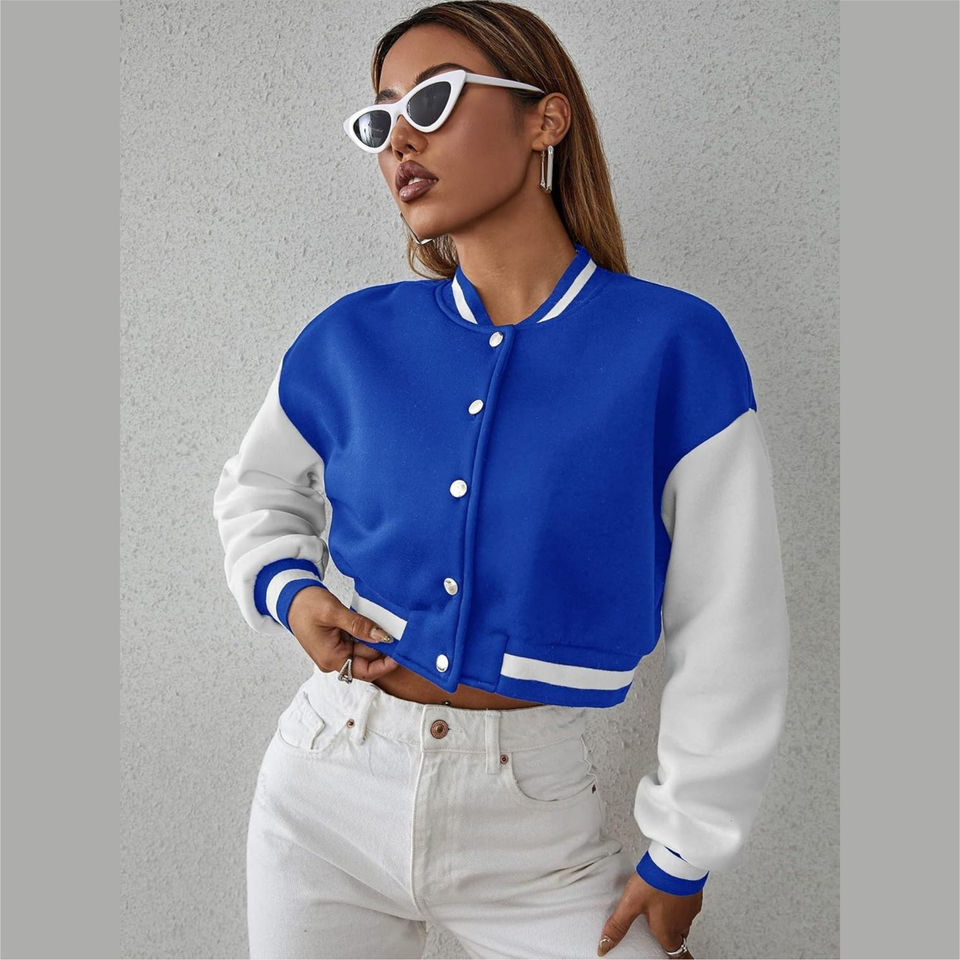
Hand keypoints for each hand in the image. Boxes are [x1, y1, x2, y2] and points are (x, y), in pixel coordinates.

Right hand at [287, 586, 401, 681]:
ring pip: (363, 652)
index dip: (384, 665)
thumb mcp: (334, 612)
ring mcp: (335, 653)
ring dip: (375, 642)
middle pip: (366, 661)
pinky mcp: (336, 644)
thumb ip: (358, 626)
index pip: (364, 671)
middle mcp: (333, 660)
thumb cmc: (306, 605)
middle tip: (401, 635)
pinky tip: (376, 627)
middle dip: (383, 650)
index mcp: (331, 658)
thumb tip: (381, 636)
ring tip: (390, 628)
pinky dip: (367, 637)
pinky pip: (357, 644)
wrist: (291, 598)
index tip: (400, 654)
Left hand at [597, 872, 700, 957]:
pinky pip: (687, 905)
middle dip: (673, 938)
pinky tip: (670, 893)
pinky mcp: (694, 894)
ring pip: (684, 921)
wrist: (676, 859)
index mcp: (668, 932)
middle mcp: (682, 923)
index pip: (677, 955)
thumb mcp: (630, 904)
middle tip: (664, 935)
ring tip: (663, 911)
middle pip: (679, 938)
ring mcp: (690, 908)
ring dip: (675, 920)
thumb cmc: (656, 882)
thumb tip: (604, 946)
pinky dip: (679, 904)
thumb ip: (618, 926)